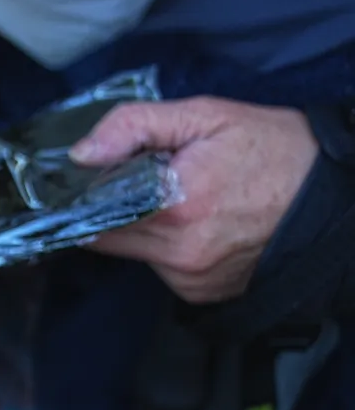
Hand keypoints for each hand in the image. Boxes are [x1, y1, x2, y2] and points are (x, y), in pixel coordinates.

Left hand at [70, 98, 318, 303]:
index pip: (93, 215)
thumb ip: (134, 127)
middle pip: (109, 238)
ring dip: (144, 230)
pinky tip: (200, 225)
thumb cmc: (273, 150)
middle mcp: (180, 252)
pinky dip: (169, 249)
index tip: (96, 181)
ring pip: (136, 254)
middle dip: (117, 210)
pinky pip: (163, 270)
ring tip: (183, 201)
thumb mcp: (205, 116)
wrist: (331, 195)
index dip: (89, 196)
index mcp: (174, 206)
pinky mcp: (202, 293)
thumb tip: (81, 153)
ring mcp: (191, 278)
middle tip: (150, 183)